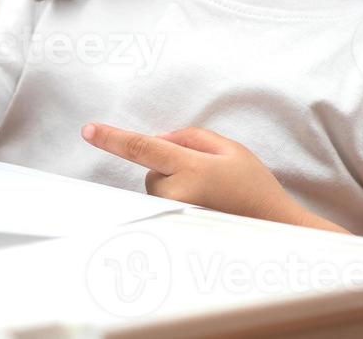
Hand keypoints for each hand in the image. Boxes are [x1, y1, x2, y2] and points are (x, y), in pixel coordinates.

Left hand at [80, 122, 303, 224]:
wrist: (275, 230)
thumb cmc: (255, 188)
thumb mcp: (230, 149)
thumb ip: (190, 137)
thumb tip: (159, 140)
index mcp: (191, 168)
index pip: (142, 148)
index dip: (112, 138)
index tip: (88, 130)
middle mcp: (178, 194)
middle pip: (152, 169)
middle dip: (170, 165)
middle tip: (208, 176)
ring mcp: (175, 216)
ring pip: (157, 188)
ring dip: (174, 185)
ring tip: (211, 196)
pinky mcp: (176, 232)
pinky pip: (164, 206)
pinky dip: (178, 202)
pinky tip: (205, 209)